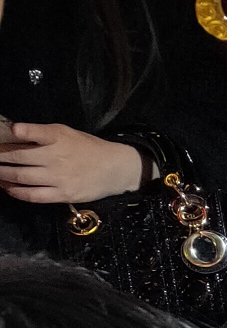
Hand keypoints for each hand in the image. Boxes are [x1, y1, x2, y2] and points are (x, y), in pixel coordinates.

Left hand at [0, 123, 144, 204]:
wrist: (114, 169)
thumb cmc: (87, 148)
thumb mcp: (67, 133)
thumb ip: (43, 134)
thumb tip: (15, 136)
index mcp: (58, 138)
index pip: (36, 133)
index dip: (22, 132)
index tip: (11, 131)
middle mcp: (57, 157)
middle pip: (20, 157)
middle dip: (0, 157)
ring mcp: (58, 177)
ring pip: (22, 177)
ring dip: (3, 175)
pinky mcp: (62, 194)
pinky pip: (34, 195)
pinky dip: (17, 192)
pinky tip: (8, 188)